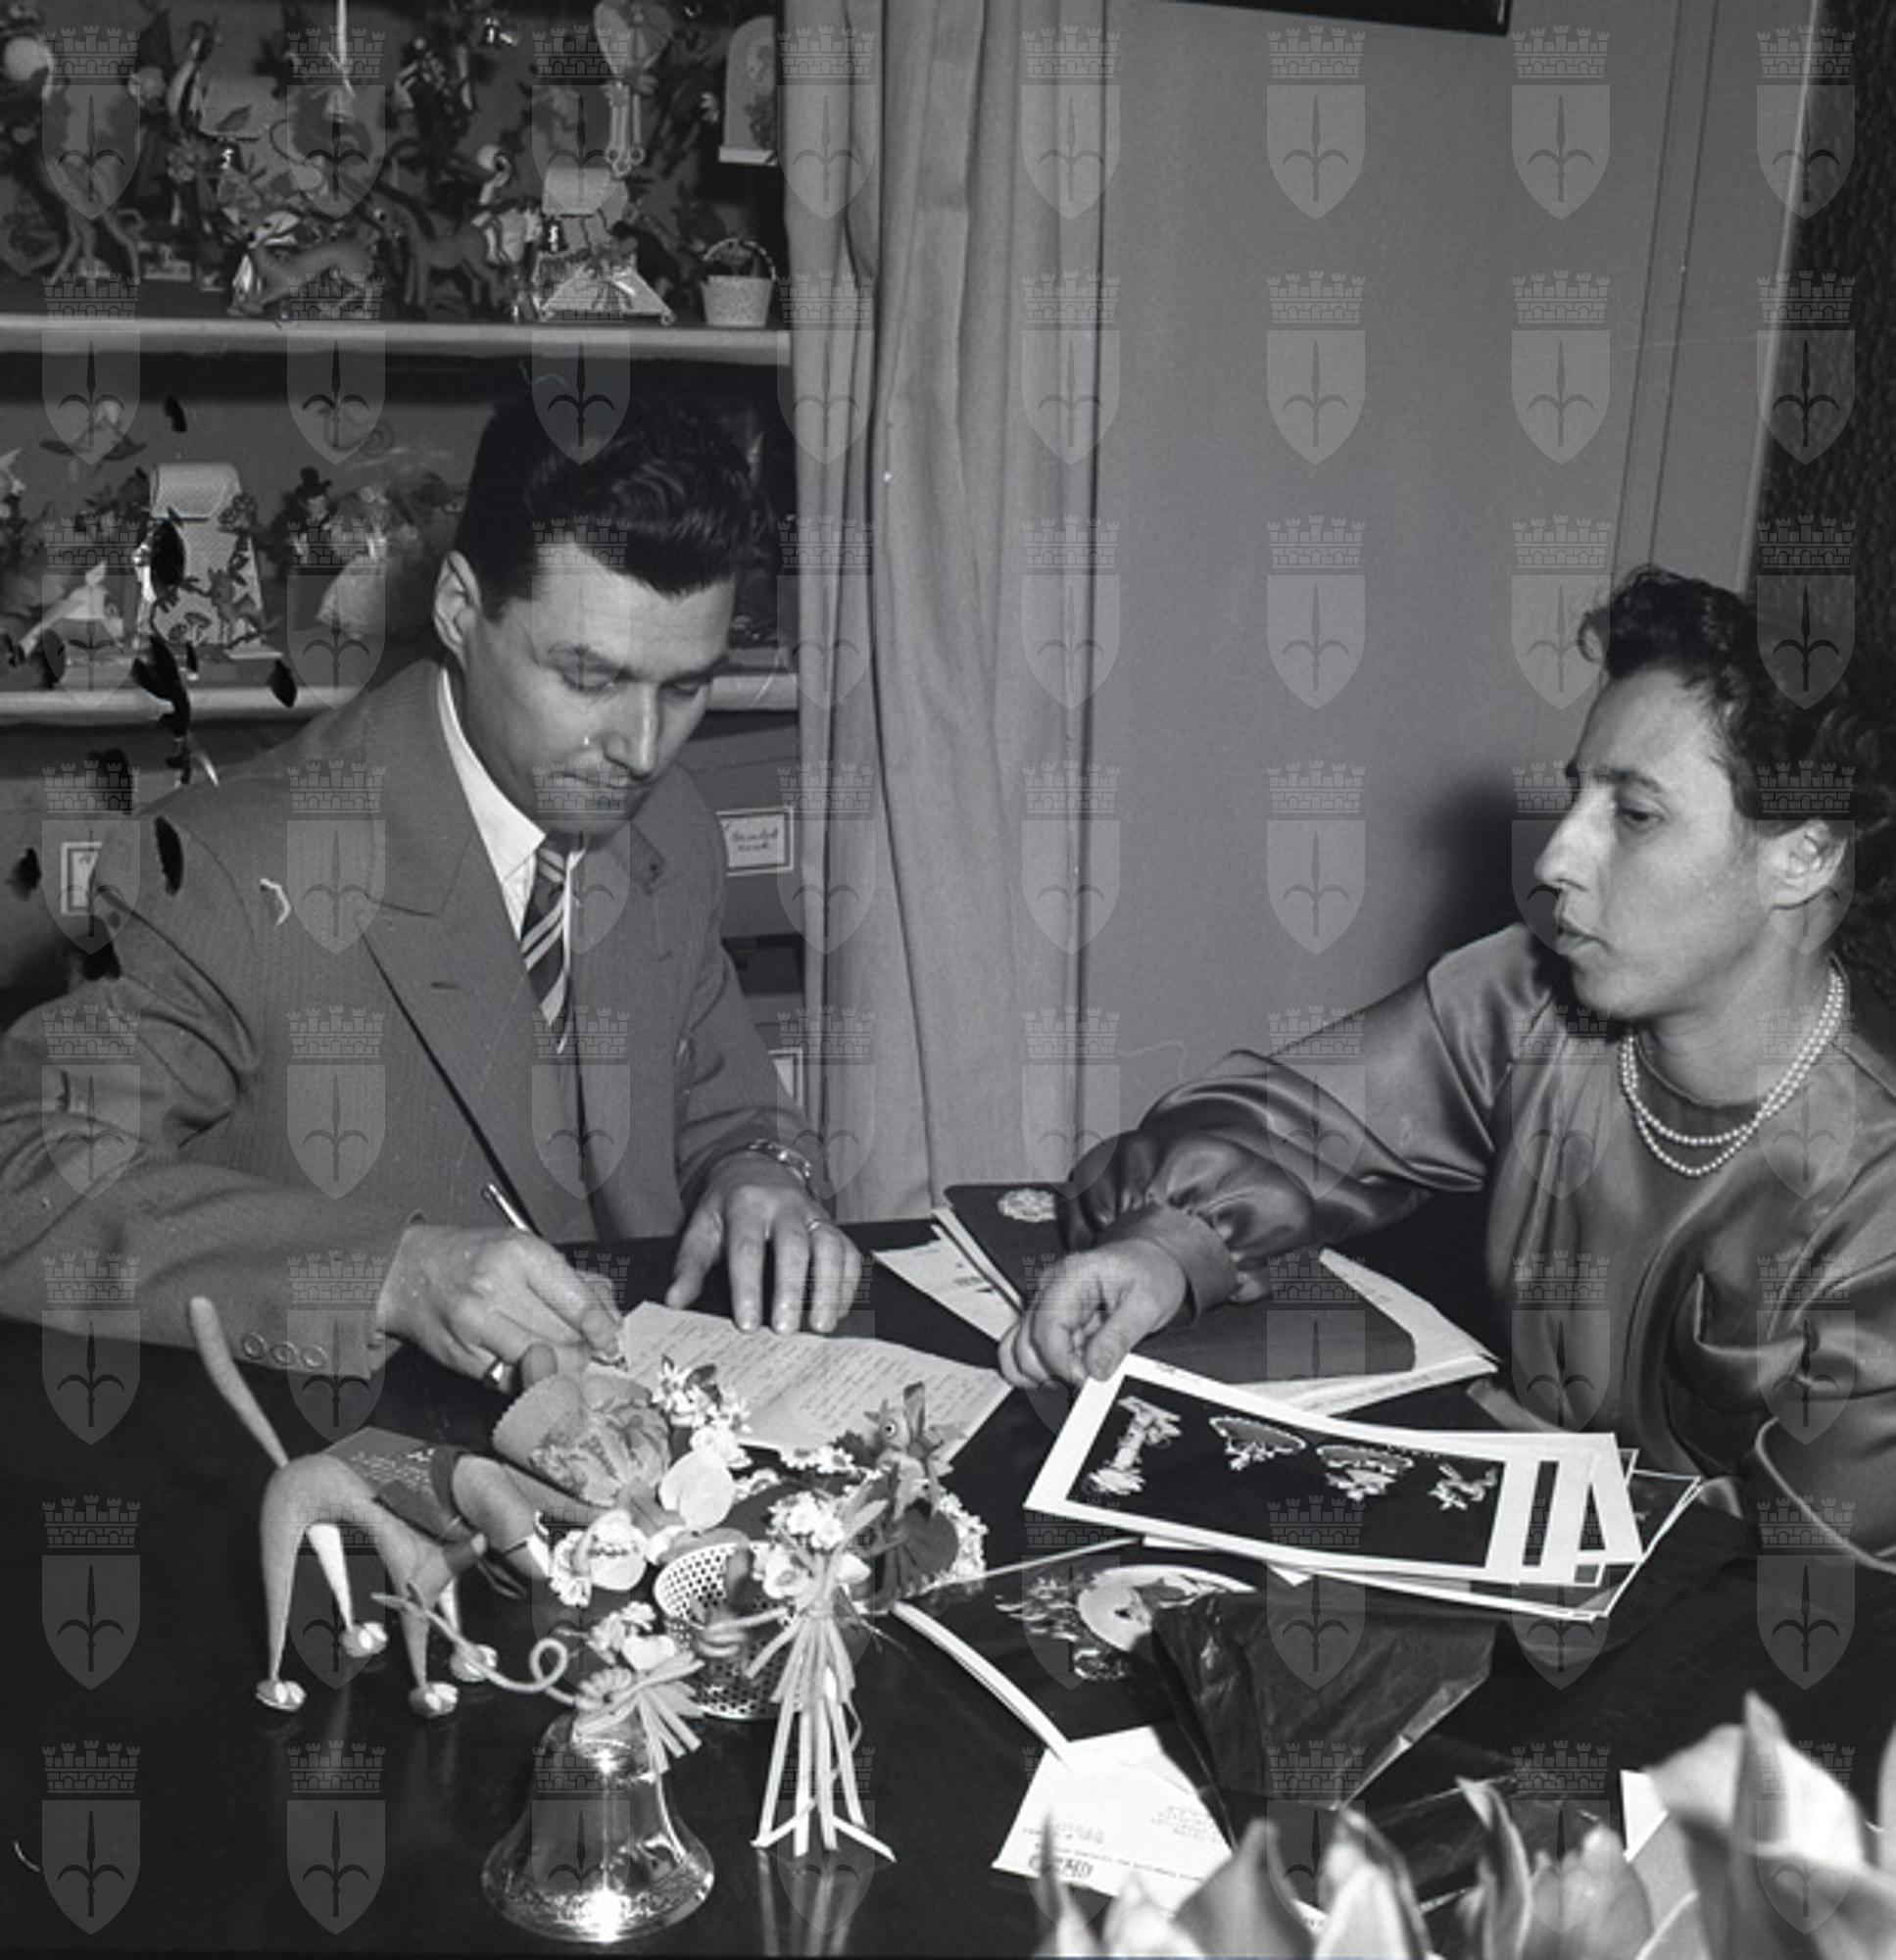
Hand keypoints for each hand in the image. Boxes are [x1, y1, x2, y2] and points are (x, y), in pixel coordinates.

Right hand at [377, 1224, 619, 1385]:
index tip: (609, 1334)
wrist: (408, 1272)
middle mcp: (495, 1290)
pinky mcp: (462, 1357)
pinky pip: (511, 1379)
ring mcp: (476, 1327)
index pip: (577, 1303)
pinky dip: (529, 1377)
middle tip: (591, 1346)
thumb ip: (568, 1279)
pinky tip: (534, 1365)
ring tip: (567, 1357)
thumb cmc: (468, 1256)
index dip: (601, 1325)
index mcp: (518, 1255)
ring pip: (540, 1362)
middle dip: (584, 1347)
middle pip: (563, 1336)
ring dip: (561, 1366)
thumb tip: (607, 1312)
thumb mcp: (522, 1248)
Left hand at [666, 1160, 862, 1333]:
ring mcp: (812, 1214)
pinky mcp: (831, 1225)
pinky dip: (848, 1283)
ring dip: (829, 1289)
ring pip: (829, 1247)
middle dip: (792, 1290)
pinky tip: (839, 1309)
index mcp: (746, 1205)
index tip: (748, 1323)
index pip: (748, 1248)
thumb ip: (689, 1266)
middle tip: (786, 1329)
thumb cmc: (728, 1207)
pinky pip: (848, 1252)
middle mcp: (784, 1206)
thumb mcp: (702, 1228)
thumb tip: (675, 1301)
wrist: (755, 1170)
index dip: (748, 1288)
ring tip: (820, 1325)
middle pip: (794, 1246)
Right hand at [999, 1240, 1189, 1387]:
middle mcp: (1050, 1289)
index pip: (1046, 1329)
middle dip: (1054, 1372)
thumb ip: (1119, 1337)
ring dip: (1049, 1373)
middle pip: (1026, 1344)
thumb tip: (1096, 1370)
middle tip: (1088, 1381)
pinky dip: (1050, 1370)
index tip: (1087, 1379)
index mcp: (1070, 1277)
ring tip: (1082, 1375)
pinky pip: (1034, 1351)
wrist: (1151, 1260)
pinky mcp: (1050, 1320)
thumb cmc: (1149, 1271)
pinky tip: (1073, 1371)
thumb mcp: (1147, 1303)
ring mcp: (1046, 1305)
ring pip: (1022, 1351)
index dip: (1063, 1363)